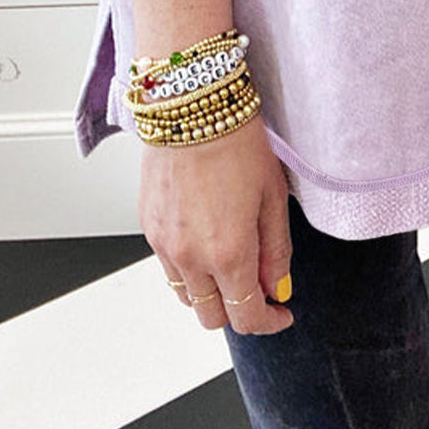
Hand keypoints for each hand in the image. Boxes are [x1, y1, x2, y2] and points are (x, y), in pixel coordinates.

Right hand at [139, 112, 294, 333]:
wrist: (192, 106)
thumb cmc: (236, 141)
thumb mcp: (272, 196)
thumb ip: (276, 250)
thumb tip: (278, 286)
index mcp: (228, 253)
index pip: (246, 317)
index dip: (268, 322)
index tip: (280, 313)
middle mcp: (191, 258)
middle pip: (212, 317)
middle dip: (239, 310)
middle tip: (259, 286)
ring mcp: (164, 245)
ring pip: (187, 297)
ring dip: (211, 292)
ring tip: (231, 261)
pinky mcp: (148, 228)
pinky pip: (168, 267)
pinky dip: (188, 268)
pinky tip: (206, 239)